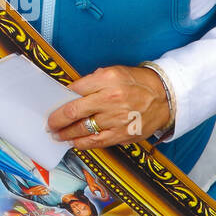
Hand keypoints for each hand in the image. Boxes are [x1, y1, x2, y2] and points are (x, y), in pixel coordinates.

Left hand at [46, 65, 170, 150]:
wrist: (165, 97)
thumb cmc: (138, 83)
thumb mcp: (115, 72)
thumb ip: (92, 81)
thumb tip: (71, 92)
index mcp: (107, 80)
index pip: (74, 90)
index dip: (60, 99)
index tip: (52, 104)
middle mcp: (110, 99)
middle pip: (73, 112)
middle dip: (56, 120)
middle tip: (49, 124)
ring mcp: (116, 119)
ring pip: (82, 130)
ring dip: (65, 134)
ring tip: (57, 135)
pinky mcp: (122, 135)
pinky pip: (96, 142)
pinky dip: (82, 143)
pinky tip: (74, 142)